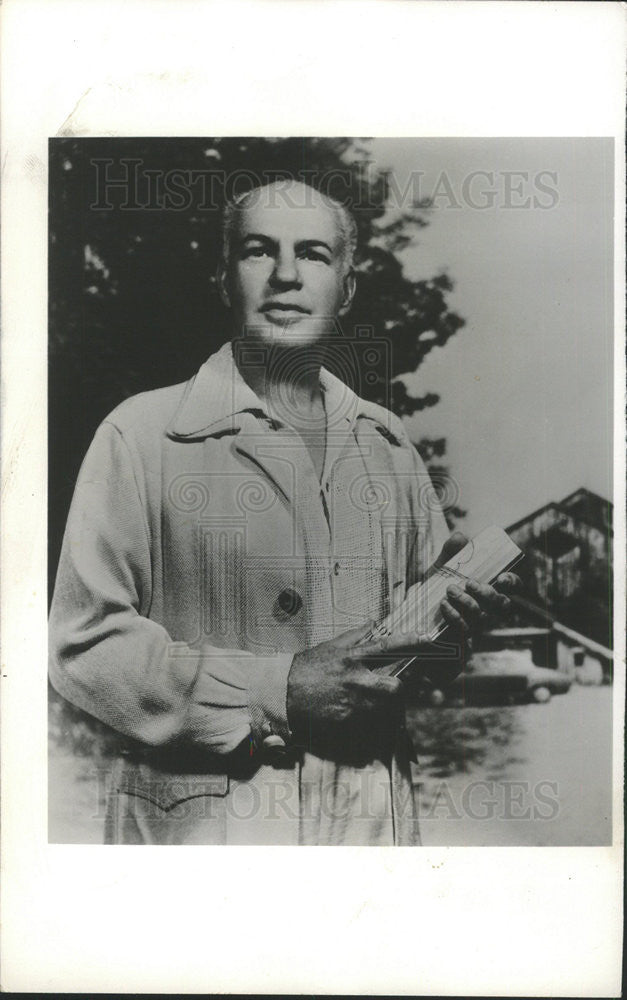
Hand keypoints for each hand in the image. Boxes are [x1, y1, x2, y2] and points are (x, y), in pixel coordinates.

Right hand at [286, 622, 437, 763]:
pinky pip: (369, 725)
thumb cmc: (307, 668)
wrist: (282, 693)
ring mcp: (351, 702)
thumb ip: (354, 636)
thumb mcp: (330, 646)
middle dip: (402, 690)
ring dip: (387, 709)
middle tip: (400, 691)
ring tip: (378, 707)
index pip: (387, 646)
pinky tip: (363, 719)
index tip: (428, 640)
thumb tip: (373, 624)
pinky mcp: (345, 722)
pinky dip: (371, 724)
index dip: (411, 641)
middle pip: (395, 687)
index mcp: (352, 657)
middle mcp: (355, 679)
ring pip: (384, 709)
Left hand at [435, 531, 520, 640]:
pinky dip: (454, 615)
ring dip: (467, 601)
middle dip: (488, 593)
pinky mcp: (461, 637)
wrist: (416, 612)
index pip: (513, 588)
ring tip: (449, 589)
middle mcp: (487, 609)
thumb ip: (451, 551)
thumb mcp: (442, 566)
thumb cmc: (437, 586)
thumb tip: (461, 537)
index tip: (502, 578)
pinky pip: (464, 629)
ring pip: (483, 617)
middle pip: (503, 606)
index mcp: (488, 589)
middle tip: (469, 583)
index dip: (513, 583)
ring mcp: (476, 625)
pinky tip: (443, 604)